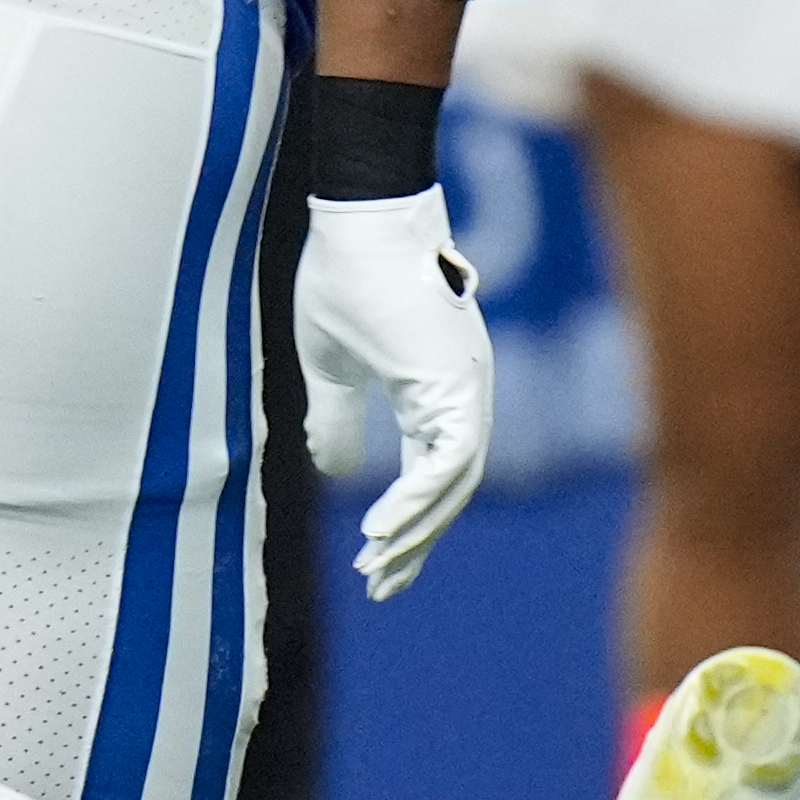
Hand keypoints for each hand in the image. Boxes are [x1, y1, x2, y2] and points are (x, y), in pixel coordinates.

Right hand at [293, 187, 489, 598]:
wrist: (360, 213)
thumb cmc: (345, 273)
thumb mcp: (331, 362)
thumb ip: (338, 419)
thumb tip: (338, 474)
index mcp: (439, 385)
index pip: (436, 471)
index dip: (412, 521)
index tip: (385, 566)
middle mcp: (465, 389)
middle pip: (452, 487)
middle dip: (417, 541)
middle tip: (384, 586)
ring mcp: (467, 384)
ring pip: (456, 481)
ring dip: (417, 529)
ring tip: (380, 568)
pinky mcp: (457, 379)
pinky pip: (449, 458)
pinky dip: (419, 498)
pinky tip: (385, 530)